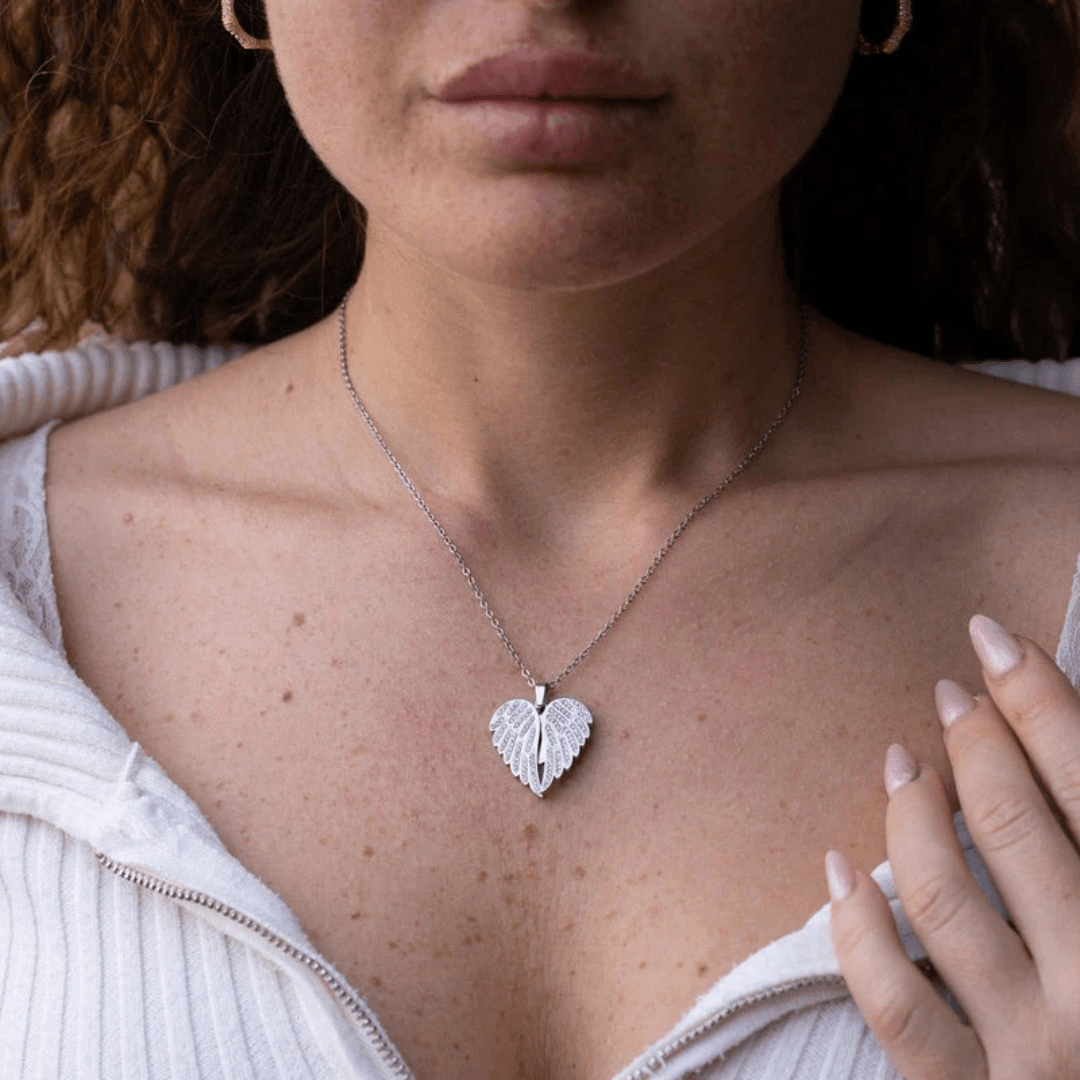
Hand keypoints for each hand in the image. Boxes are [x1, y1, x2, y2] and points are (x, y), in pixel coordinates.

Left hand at [826, 613, 1079, 1078]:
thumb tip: (1054, 745)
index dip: (1039, 700)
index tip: (995, 640)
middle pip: (1013, 829)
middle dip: (979, 744)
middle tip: (954, 694)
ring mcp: (1030, 1050)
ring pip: (942, 900)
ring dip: (913, 815)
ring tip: (902, 760)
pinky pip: (895, 1005)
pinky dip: (857, 929)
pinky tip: (838, 868)